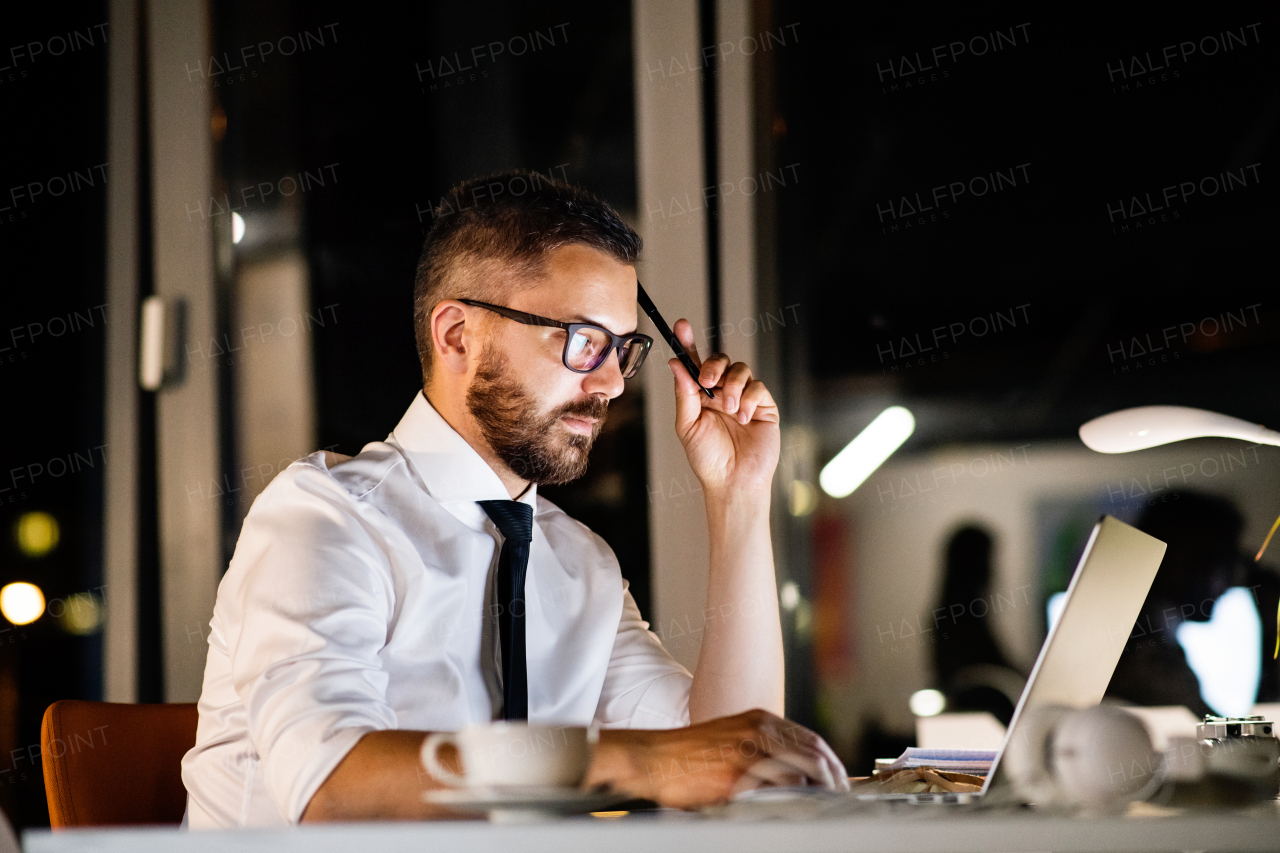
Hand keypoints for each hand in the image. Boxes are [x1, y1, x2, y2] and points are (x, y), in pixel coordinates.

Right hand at [586, 709, 848, 808]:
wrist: (654, 757)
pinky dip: (795, 800)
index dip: (830, 762)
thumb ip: (761, 748)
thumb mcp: (730, 738)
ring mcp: (749, 750)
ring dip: (819, 791)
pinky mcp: (737, 774)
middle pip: (814, 753)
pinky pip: (778, 788)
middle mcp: (759, 729)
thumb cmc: (688, 754)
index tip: (839, 781)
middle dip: (833, 779)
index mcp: (760, 719)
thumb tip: (793, 771)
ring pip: (803, 771)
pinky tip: (800, 811)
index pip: (811, 739)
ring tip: (826, 808)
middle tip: (840, 799)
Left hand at [668, 320, 779, 495]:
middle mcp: (722, 393)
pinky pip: (758, 387)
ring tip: (729, 409)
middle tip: (709, 382)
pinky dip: (749, 399)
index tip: (681, 325)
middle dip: (714, 365)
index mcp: (700, 396)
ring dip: (732, 386)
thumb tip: (676, 364)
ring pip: (741, 370)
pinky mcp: (764, 407)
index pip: (695, 364)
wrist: (733, 481)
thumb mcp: (688, 425)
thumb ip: (684, 393)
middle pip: (720, 360)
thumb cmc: (707, 458)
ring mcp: (744, 398)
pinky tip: (744, 417)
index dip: (688, 342)